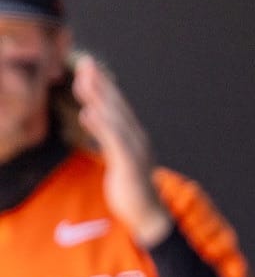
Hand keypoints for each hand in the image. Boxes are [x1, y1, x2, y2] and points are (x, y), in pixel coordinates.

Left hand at [73, 55, 171, 245]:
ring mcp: (135, 150)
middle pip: (116, 106)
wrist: (149, 214)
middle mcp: (137, 138)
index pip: (117, 106)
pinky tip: (88, 113)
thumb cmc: (132, 188)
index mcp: (134, 137)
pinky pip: (113, 141)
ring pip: (115, 119)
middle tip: (86, 62)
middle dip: (100, 84)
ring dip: (99, 98)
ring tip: (84, 80)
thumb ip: (108, 137)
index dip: (103, 85)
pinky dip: (101, 125)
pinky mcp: (129, 164)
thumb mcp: (117, 158)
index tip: (89, 67)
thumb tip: (93, 115)